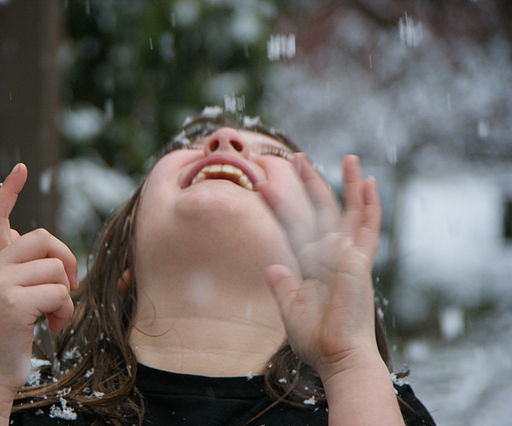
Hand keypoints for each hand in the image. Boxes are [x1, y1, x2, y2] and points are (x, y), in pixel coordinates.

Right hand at [0, 163, 77, 391]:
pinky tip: (53, 325)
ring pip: (56, 269)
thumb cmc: (7, 331)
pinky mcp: (13, 304)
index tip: (21, 169)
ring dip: (66, 296)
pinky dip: (65, 310)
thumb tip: (20, 233)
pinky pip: (58, 293)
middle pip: (44, 238)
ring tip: (56, 316)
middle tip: (70, 285)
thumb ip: (15, 264)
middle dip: (67, 259)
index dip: (9, 191)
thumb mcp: (7, 291)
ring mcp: (0, 284)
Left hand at [257, 154, 380, 381]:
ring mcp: (347, 256)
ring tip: (346, 156)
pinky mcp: (361, 262)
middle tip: (296, 157)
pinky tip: (369, 182)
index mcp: (312, 265)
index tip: (263, 185)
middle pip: (321, 210)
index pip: (295, 226)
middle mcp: (330, 256)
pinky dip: (370, 205)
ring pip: (349, 211)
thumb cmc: (316, 340)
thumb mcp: (291, 309)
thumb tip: (270, 265)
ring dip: (347, 184)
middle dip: (309, 183)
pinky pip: (368, 228)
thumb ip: (282, 285)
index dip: (280, 205)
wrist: (337, 357)